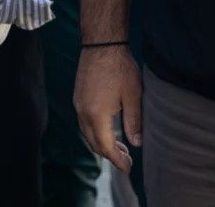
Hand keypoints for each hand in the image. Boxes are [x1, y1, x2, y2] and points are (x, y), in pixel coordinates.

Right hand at [75, 45, 141, 173]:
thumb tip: (136, 144)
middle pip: (93, 143)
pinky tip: (108, 130)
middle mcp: (82, 112)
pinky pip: (84, 123)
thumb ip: (134, 122)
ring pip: (87, 133)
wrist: (101, 45)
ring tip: (120, 147)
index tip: (128, 169)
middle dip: (109, 155)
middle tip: (127, 160)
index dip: (117, 160)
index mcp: (96, 114)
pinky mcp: (78, 97)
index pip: (105, 146)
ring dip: (101, 143)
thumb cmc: (119, 69)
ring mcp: (78, 104)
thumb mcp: (133, 96)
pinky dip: (95, 132)